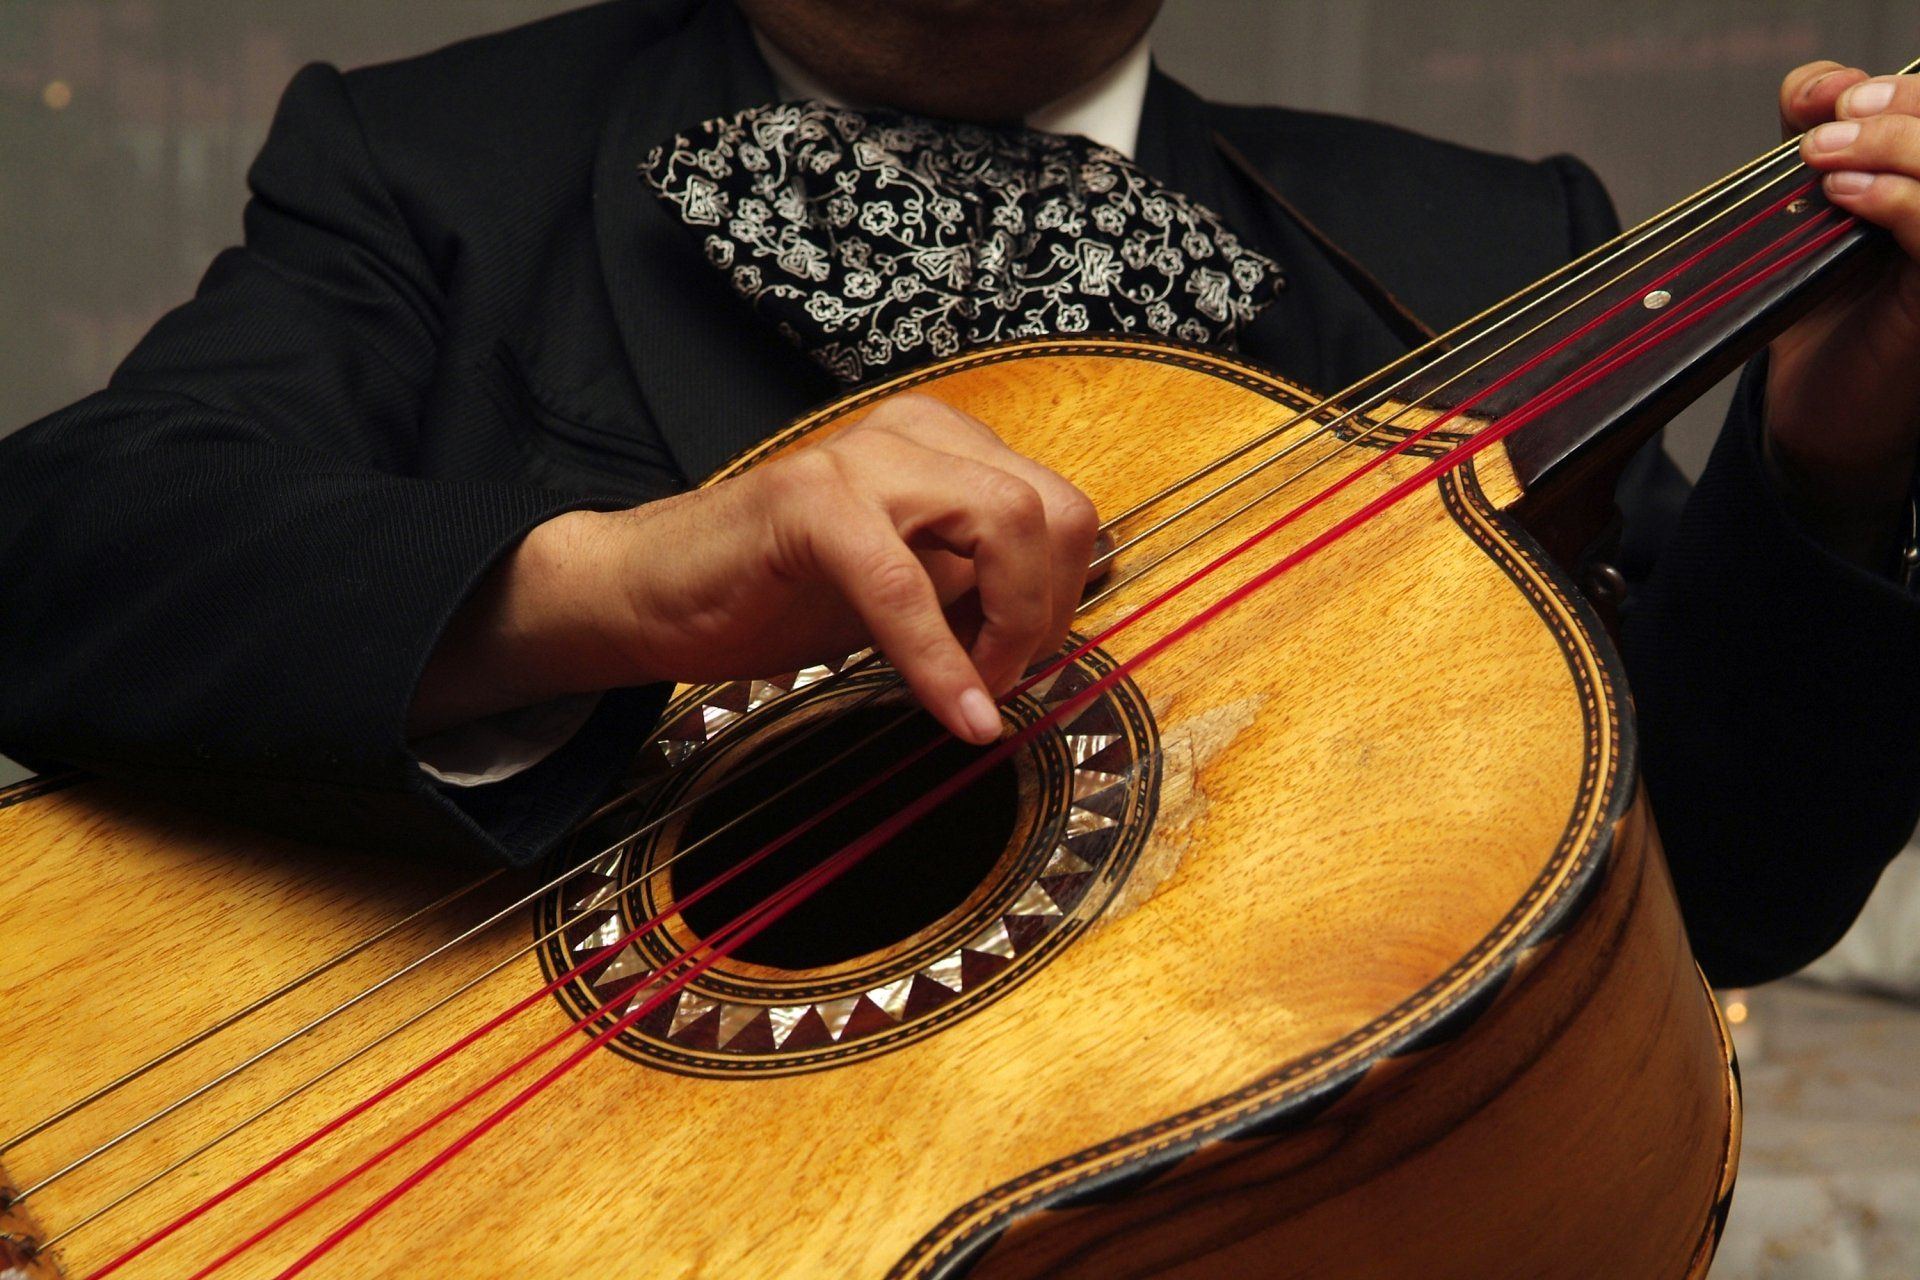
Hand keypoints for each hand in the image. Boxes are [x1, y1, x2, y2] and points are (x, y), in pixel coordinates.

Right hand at [410, 394, 1099, 746]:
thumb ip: (976, 587)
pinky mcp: (810, 499)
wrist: (654, 592)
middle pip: (1056, 509)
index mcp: (947, 446)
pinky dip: (942, 663)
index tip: (1025, 666)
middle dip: (1049, 613)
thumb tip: (1056, 628)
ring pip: (1006, 522)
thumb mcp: (909, 589)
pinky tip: (956, 715)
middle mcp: (916, 433)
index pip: (1064, 510)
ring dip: (1009, 629)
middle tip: (1006, 681)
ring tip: (975, 693)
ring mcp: (862, 457)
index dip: (1063, 599)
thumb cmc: (778, 592)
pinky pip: (906, 585)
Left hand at [1764, 61, 1919, 567]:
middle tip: (1831, 120)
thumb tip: (1821, 85)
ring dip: (1900, 145)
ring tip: (1825, 156)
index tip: (1826, 97)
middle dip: (1900, 107)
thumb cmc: (1824, 314)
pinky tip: (1847, 194)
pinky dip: (1902, 198)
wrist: (1821, 413)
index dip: (1893, 87)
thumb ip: (1821, 141)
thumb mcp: (1814, 212)